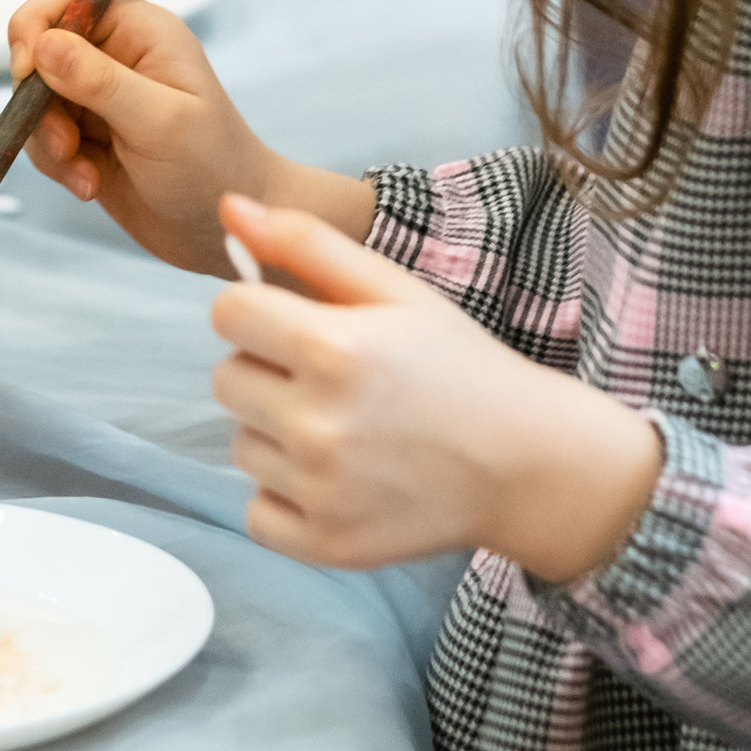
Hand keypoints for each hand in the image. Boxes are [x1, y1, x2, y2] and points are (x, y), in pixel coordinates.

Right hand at [11, 0, 290, 271]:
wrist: (223, 233)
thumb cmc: (212, 168)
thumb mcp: (160, 122)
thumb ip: (100, 82)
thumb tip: (43, 44)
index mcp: (141, 31)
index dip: (37, 25)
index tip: (27, 71)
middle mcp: (116, 56)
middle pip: (40, 50)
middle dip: (38, 100)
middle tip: (65, 142)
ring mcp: (99, 97)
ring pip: (35, 99)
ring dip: (47, 140)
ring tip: (83, 174)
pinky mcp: (86, 136)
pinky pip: (43, 137)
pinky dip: (56, 164)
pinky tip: (89, 185)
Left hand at [212, 193, 664, 578]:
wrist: (524, 463)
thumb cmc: (457, 365)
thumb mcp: (394, 289)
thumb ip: (305, 242)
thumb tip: (227, 207)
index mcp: (332, 348)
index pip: (227, 312)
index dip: (257, 312)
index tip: (298, 325)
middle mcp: (318, 423)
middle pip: (226, 379)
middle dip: (266, 371)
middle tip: (331, 380)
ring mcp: (320, 490)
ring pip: (240, 445)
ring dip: (276, 434)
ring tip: (345, 429)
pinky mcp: (324, 543)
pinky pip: (257, 512)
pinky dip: (286, 497)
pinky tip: (339, 479)